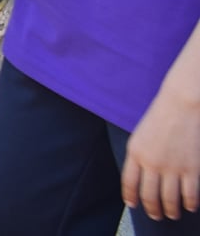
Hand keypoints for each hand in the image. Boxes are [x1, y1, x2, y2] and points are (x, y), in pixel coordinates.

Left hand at [125, 80, 199, 220]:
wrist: (181, 104)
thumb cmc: (161, 116)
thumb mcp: (141, 135)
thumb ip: (139, 156)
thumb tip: (141, 177)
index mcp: (135, 153)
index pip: (128, 182)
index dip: (131, 196)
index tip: (133, 205)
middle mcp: (151, 163)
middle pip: (149, 195)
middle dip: (152, 209)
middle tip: (156, 216)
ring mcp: (172, 167)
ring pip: (169, 199)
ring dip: (171, 210)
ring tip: (173, 214)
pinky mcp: (191, 168)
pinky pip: (190, 194)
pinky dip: (190, 204)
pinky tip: (190, 207)